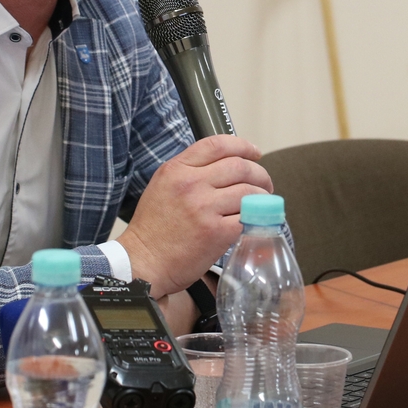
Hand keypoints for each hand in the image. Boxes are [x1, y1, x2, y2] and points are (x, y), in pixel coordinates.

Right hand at [119, 135, 270, 296]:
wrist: (143, 263)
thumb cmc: (153, 229)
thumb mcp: (162, 186)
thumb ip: (190, 172)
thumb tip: (225, 166)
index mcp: (177, 169)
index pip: (218, 144)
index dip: (243, 146)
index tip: (256, 152)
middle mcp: (191, 184)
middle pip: (240, 166)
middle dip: (260, 174)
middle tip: (265, 184)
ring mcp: (204, 207)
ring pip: (249, 191)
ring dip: (262, 197)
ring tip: (261, 204)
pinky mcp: (217, 232)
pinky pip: (248, 217)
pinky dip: (257, 218)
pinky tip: (255, 221)